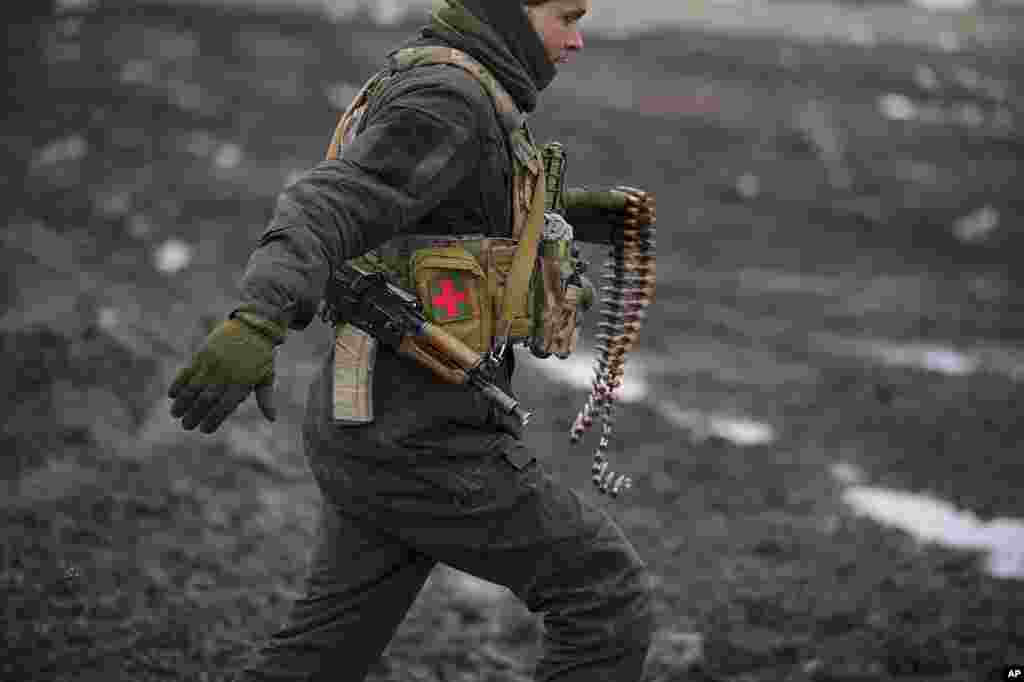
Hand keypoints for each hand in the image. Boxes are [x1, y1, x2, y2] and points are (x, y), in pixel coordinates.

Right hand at [168, 311, 284, 432]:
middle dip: (195, 414)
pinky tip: (172, 395)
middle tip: (187, 426)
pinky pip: (188, 370)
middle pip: (207, 399)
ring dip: (183, 402)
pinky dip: (179, 383)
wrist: (254, 325)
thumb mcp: (267, 376)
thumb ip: (266, 398)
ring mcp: (213, 362)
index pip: (225, 406)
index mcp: (243, 382)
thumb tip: (273, 419)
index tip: (205, 430)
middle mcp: (226, 373)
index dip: (214, 419)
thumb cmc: (262, 356)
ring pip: (194, 386)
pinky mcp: (203, 353)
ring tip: (175, 414)